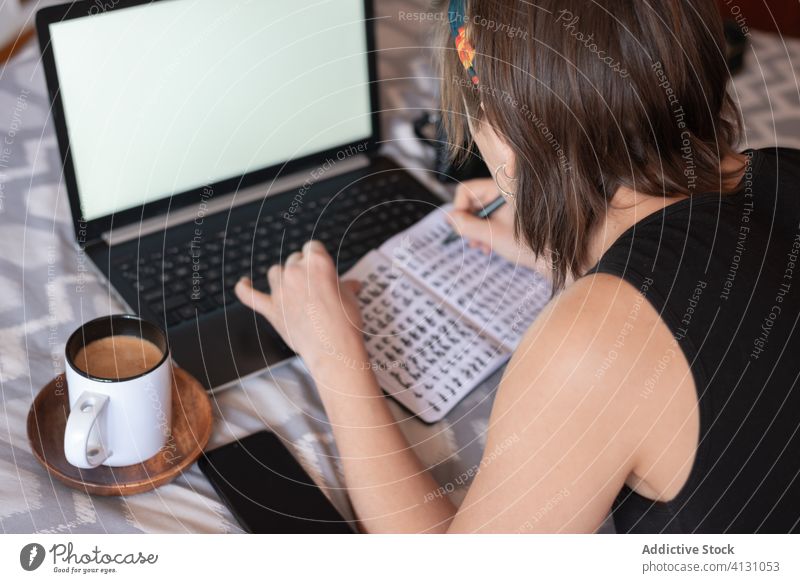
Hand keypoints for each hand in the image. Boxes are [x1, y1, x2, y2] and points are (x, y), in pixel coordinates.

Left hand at [234, 240, 366, 374]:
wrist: (334, 349)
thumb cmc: (344, 323)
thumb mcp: (350, 298)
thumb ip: (345, 286)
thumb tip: (351, 285)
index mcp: (318, 263)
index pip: (313, 247)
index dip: (317, 256)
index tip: (321, 265)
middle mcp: (296, 272)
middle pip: (294, 259)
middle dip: (302, 268)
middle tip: (313, 285)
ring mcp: (280, 290)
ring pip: (275, 272)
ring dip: (282, 277)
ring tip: (294, 289)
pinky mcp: (271, 309)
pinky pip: (249, 295)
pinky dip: (243, 288)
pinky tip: (243, 283)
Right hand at [448, 178, 538, 268]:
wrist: (554, 258)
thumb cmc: (530, 244)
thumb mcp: (493, 235)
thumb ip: (467, 225)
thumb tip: (449, 218)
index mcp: (501, 188)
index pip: (466, 190)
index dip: (460, 210)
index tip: (462, 229)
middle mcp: (504, 191)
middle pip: (472, 202)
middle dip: (468, 223)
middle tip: (471, 242)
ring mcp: (508, 202)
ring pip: (480, 212)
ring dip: (476, 230)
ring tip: (482, 247)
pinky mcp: (511, 213)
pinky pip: (491, 217)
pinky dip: (486, 231)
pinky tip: (490, 246)